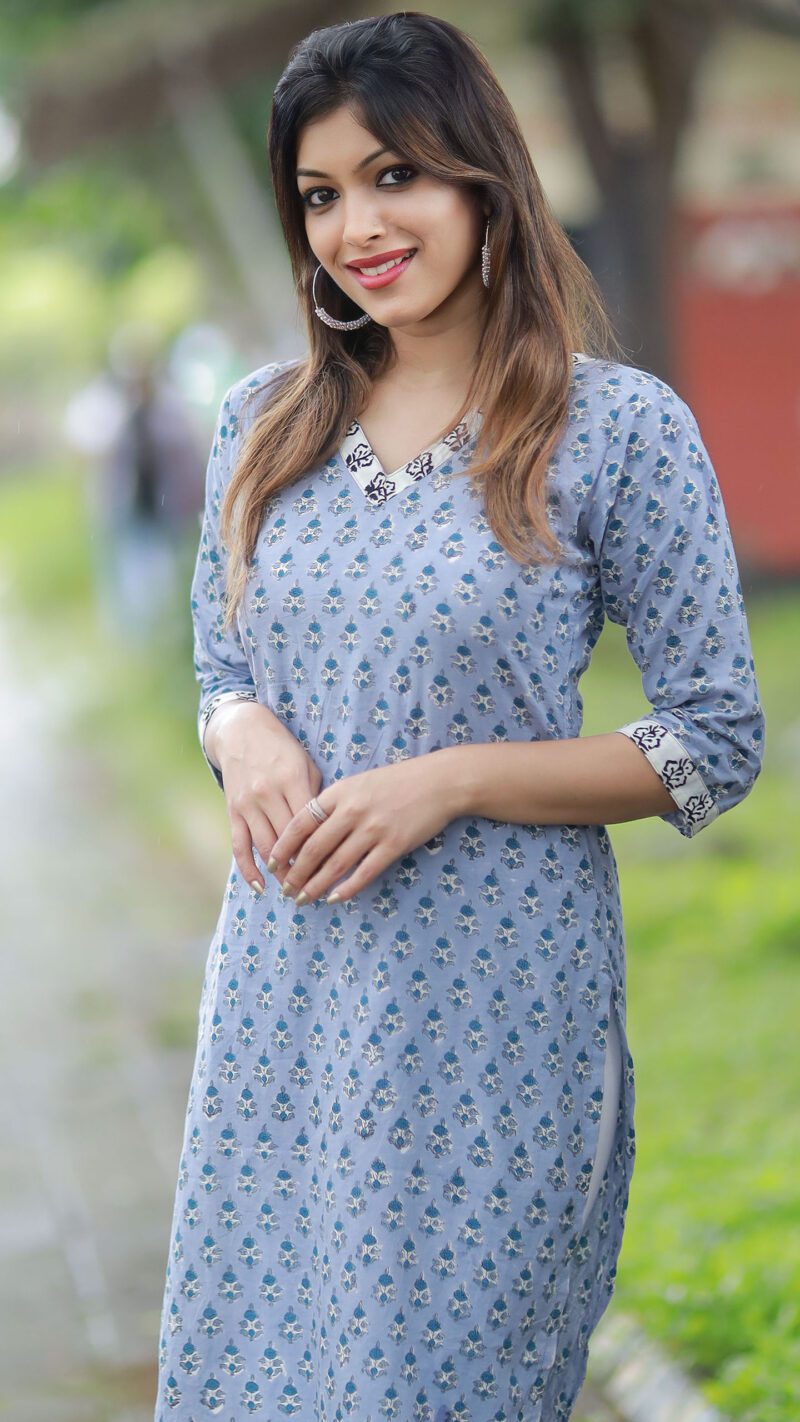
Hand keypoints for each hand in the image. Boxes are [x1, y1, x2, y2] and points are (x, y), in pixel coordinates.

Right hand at [210, 700, 322, 893]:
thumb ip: (316, 796)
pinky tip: (260, 887)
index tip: (337, 870)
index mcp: (292, 780)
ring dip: (281, 874)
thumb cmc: (282, 749)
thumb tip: (329, 832)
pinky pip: (240, 846)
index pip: (311, 825)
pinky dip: (249, 869)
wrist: (241, 730)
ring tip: (295, 891)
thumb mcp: (305, 764)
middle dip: (304, 868)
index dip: (323, 850)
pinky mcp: (233, 811)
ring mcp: (248, 804)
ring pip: (267, 847)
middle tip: (319, 888)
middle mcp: (268, 794)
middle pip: (289, 841)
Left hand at [266, 750, 462, 905]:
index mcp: (339, 792)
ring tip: (303, 899)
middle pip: (314, 849)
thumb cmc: (395, 782)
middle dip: (295, 873)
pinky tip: (333, 899)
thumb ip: (334, 804)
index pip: (301, 823)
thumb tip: (307, 833)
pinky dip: (346, 889)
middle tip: (285, 890)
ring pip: (335, 865)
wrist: (437, 782)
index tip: (272, 863)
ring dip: (315, 886)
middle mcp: (352, 811)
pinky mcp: (393, 845)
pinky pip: (364, 873)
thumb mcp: (358, 784)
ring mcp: (373, 829)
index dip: (283, 846)